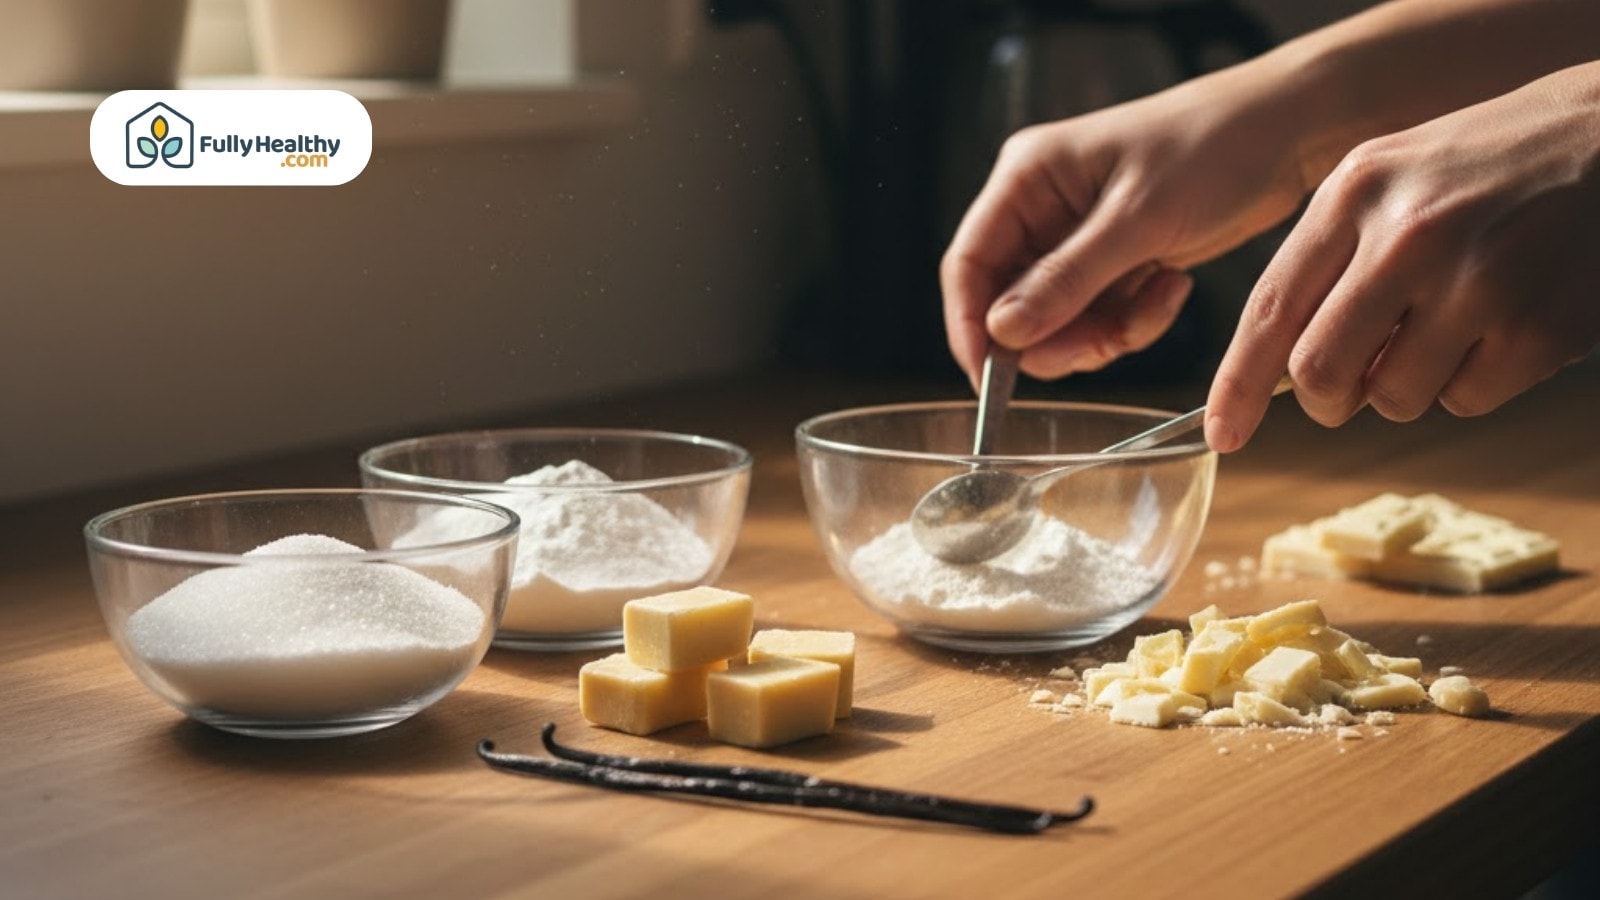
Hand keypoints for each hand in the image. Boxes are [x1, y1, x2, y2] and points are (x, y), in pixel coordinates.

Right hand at [940, 63, 1309, 384]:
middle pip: (1011, 304)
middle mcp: (1042, 210)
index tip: (991, 380)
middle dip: (1057, 337)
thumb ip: (1067, 279)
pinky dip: (1134, 321)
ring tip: (1155, 302)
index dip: (971, 326)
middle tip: (1103, 346)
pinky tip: (1171, 286)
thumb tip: (1002, 333)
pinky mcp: (1115, 262)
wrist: (1287, 133)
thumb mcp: (1138, 218)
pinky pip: (1100, 319)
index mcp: (1027, 178)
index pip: (968, 263)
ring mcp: (1078, 239)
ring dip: (1104, 332)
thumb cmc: (1212, 146)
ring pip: (1058, 322)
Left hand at [1206, 61, 1599, 452]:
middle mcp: (1409, 236)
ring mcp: (1477, 283)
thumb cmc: (1482, 167)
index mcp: (1357, 194)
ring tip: (1443, 327)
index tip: (1223, 433)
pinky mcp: (1537, 328)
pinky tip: (1496, 326)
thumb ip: (1326, 260)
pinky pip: (1465, 402)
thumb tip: (1275, 368)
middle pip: (1320, 373)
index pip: (1271, 310)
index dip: (1236, 385)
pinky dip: (1470, 383)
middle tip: (1346, 388)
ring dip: (1405, 385)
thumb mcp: (1387, 178)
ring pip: (1392, 398)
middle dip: (1325, 399)